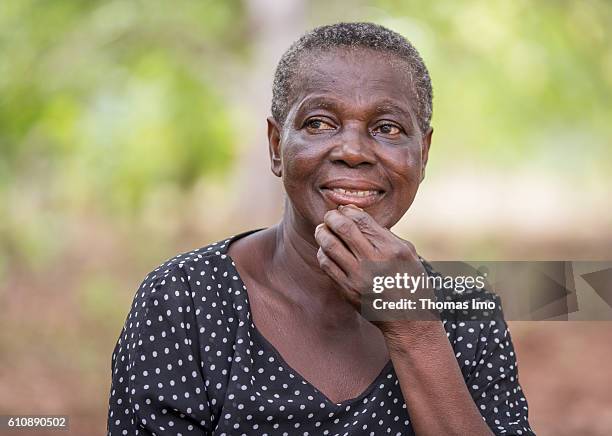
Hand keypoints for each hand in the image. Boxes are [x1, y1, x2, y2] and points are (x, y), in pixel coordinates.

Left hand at [314, 204, 436, 334]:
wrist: (407, 319)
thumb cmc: (410, 282)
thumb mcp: (409, 253)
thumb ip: (386, 234)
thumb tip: (358, 216)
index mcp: (392, 248)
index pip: (361, 219)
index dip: (347, 210)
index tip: (343, 209)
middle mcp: (374, 261)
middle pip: (342, 228)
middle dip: (331, 217)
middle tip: (329, 216)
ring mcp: (359, 277)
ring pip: (329, 245)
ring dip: (322, 233)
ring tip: (322, 230)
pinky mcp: (347, 290)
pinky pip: (326, 265)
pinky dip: (323, 253)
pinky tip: (325, 250)